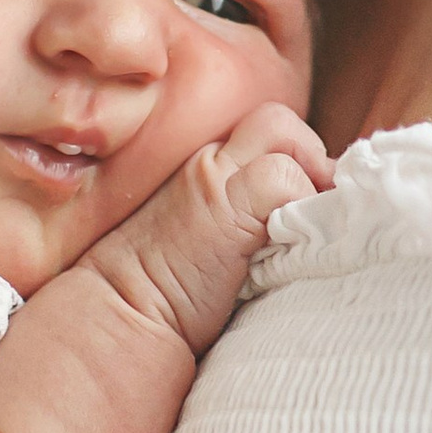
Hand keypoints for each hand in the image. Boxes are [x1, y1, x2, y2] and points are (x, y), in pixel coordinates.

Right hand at [84, 100, 332, 354]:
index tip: (302, 210)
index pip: (268, 134)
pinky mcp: (223, 203)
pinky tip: (290, 248)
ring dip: (311, 182)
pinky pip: (287, 179)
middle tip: (313, 213)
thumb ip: (244, 218)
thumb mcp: (205, 239)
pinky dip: (303, 209)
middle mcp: (207, 158)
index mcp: (204, 166)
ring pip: (289, 137)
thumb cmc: (165, 292)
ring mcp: (214, 176)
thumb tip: (308, 224)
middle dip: (310, 159)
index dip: (296, 163)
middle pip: (279, 120)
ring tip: (306, 231)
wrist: (119, 311)